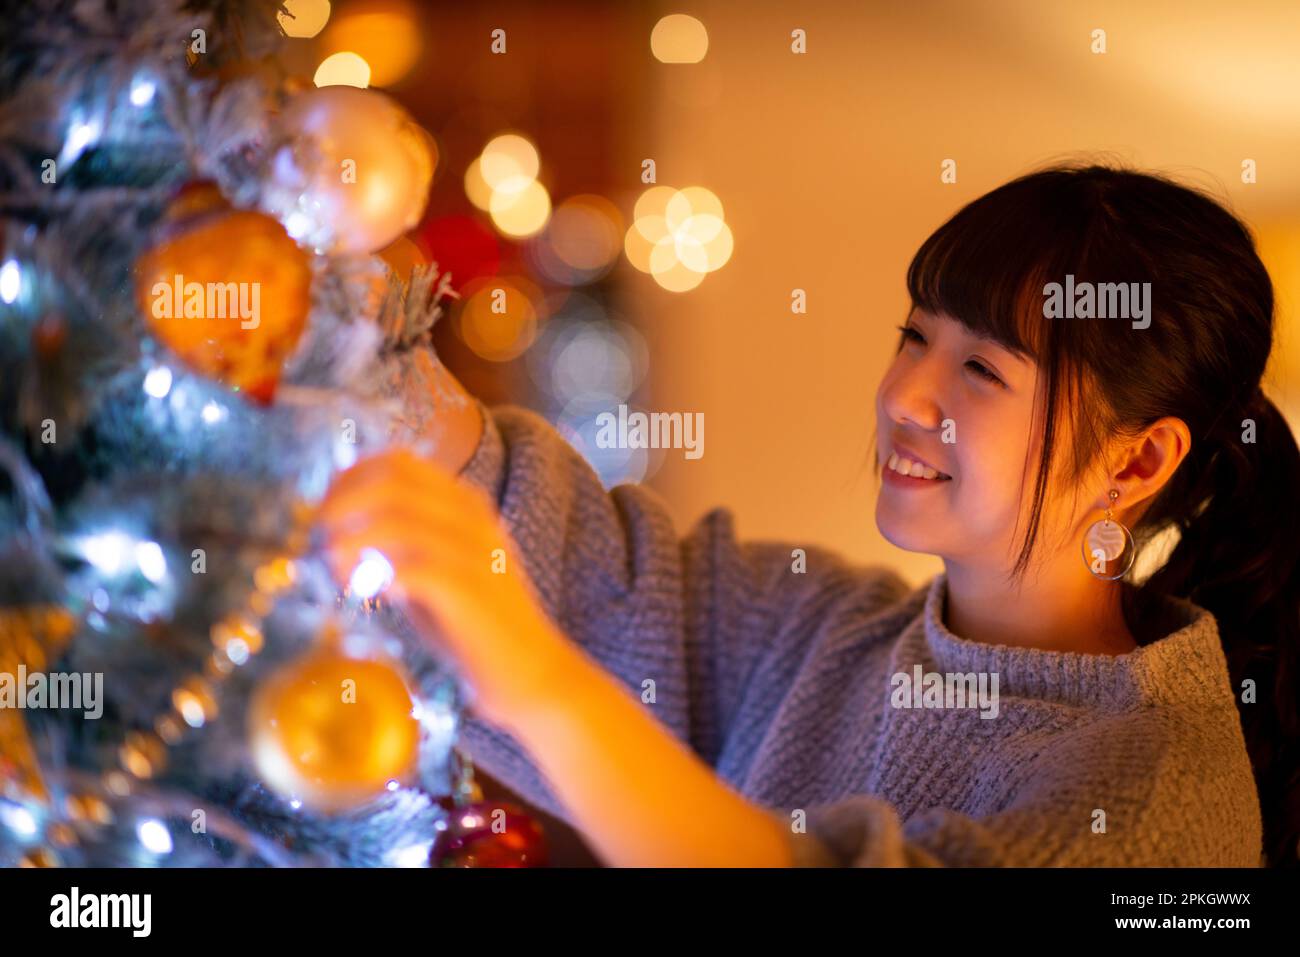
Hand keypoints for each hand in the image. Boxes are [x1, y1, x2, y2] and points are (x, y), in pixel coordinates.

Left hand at [314, 448, 569, 728]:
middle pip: (391, 481)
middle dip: (342, 505)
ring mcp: (474, 551)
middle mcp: (472, 518)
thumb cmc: (474, 627)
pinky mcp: (470, 591)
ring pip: (396, 520)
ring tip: (336, 572)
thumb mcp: (437, 569)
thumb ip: (401, 544)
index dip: (350, 479)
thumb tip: (340, 528)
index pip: (398, 462)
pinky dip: (377, 577)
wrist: (532, 673)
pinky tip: (369, 596)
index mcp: (466, 504)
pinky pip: (412, 567)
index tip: (326, 513)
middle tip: (321, 540)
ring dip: (352, 542)